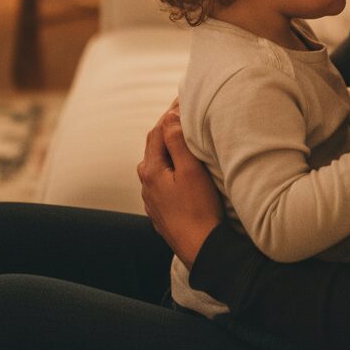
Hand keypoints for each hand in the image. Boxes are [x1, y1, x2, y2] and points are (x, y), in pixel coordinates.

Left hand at [137, 107, 222, 268]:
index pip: (157, 131)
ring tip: (183, 138)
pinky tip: (182, 170)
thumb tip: (169, 116)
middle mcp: (146, 184)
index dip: (170, 113)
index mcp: (151, 170)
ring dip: (168, 149)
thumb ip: (177, 142)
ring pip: (157, 165)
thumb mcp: (190, 170)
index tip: (184, 99)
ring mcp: (152, 200)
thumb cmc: (199, 209)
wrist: (202, 249)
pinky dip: (171, 168)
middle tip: (184, 112)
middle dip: (167, 128)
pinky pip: (163, 181)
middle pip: (154, 147)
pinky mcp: (162, 212)